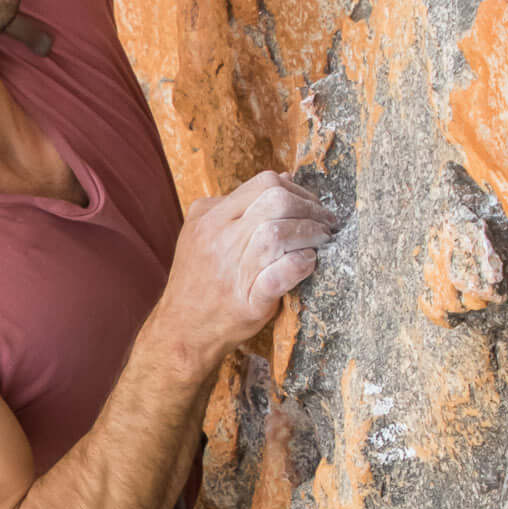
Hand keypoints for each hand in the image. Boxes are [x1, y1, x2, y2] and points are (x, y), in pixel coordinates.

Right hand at [159, 170, 337, 371]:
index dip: (297, 191)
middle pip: (275, 201)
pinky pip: (279, 275)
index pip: (263, 183)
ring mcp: (232, 269)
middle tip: (326, 223)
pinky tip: (309, 262)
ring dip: (310, 234)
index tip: (311, 206)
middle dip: (310, 209)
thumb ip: (238, 204)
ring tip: (323, 241)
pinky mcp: (248, 301)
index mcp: (210, 217)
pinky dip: (300, 265)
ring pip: (278, 234)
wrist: (180, 330)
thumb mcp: (203, 231)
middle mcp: (219, 238)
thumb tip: (285, 178)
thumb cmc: (198, 280)